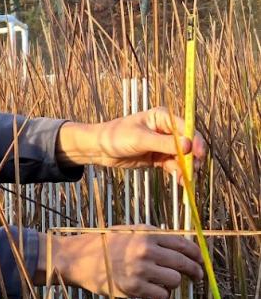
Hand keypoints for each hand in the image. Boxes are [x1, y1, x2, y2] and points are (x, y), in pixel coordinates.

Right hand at [45, 229, 202, 298]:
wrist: (77, 258)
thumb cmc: (104, 244)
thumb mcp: (130, 232)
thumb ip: (154, 237)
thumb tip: (182, 246)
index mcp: (147, 235)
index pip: (184, 245)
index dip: (197, 255)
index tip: (200, 262)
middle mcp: (146, 251)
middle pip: (184, 263)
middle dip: (194, 272)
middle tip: (197, 277)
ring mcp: (140, 270)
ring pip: (175, 280)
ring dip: (173, 283)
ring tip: (163, 282)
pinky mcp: (133, 288)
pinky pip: (161, 295)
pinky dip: (161, 295)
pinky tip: (153, 290)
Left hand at [57, 108, 205, 182]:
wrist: (99, 149)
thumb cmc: (116, 136)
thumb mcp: (140, 139)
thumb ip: (164, 143)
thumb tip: (188, 145)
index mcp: (162, 117)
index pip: (186, 128)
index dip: (195, 141)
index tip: (199, 154)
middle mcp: (166, 129)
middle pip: (188, 143)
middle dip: (192, 157)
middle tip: (193, 171)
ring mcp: (163, 144)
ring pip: (182, 156)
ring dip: (186, 168)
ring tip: (185, 180)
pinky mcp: (158, 157)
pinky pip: (173, 165)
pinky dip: (177, 172)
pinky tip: (180, 181)